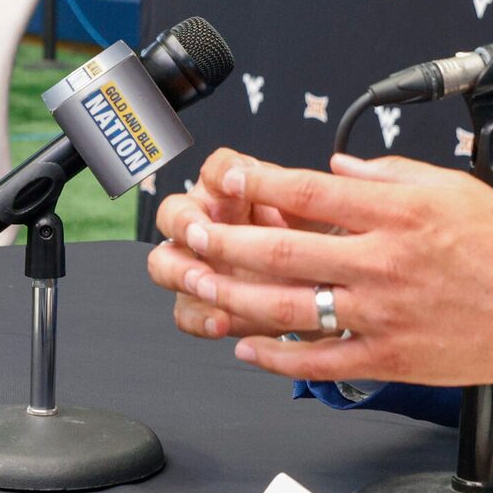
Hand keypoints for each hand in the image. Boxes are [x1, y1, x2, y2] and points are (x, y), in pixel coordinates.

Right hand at [146, 147, 314, 339]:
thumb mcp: (326, 222)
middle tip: (201, 238)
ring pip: (165, 262)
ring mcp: (201, 264)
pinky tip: (220, 322)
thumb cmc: (323, 249)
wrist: (327, 297)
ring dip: (181, 272)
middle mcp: (210, 224)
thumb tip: (324, 178)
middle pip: (173, 213)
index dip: (221, 175)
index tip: (231, 183)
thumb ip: (316, 202)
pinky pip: (185, 310)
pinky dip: (200, 317)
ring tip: (206, 285)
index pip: (218, 170)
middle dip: (183, 225)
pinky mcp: (203, 302)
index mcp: (238, 193)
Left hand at [153, 150, 492, 386]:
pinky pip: (318, 359)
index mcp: (399, 214)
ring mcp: (381, 315)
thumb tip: (336, 169)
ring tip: (200, 283)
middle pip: (284, 249)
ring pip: (289, 307)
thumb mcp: (453, 188)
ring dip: (234, 295)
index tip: (225, 174)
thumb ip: (388, 176)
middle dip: (227, 240)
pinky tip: (247, 345)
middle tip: (193, 231)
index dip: (258, 180)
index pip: (310, 191)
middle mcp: (382, 263)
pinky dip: (276, 357)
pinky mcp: (387, 357)